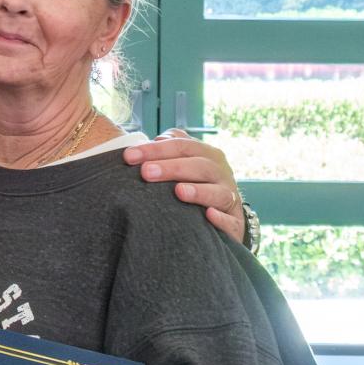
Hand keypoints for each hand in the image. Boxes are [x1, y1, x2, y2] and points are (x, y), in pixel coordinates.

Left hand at [123, 128, 245, 243]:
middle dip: (172, 167)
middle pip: (200, 166)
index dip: (156, 149)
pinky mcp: (235, 223)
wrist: (223, 214)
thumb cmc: (193, 183)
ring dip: (199, 191)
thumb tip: (149, 141)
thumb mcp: (183, 162)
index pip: (182, 146)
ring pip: (218, 192)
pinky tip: (209, 215)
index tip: (129, 156)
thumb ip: (167, 149)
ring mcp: (230, 197)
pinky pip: (230, 221)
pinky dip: (221, 218)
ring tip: (179, 191)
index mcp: (207, 155)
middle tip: (146, 172)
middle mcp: (221, 173)